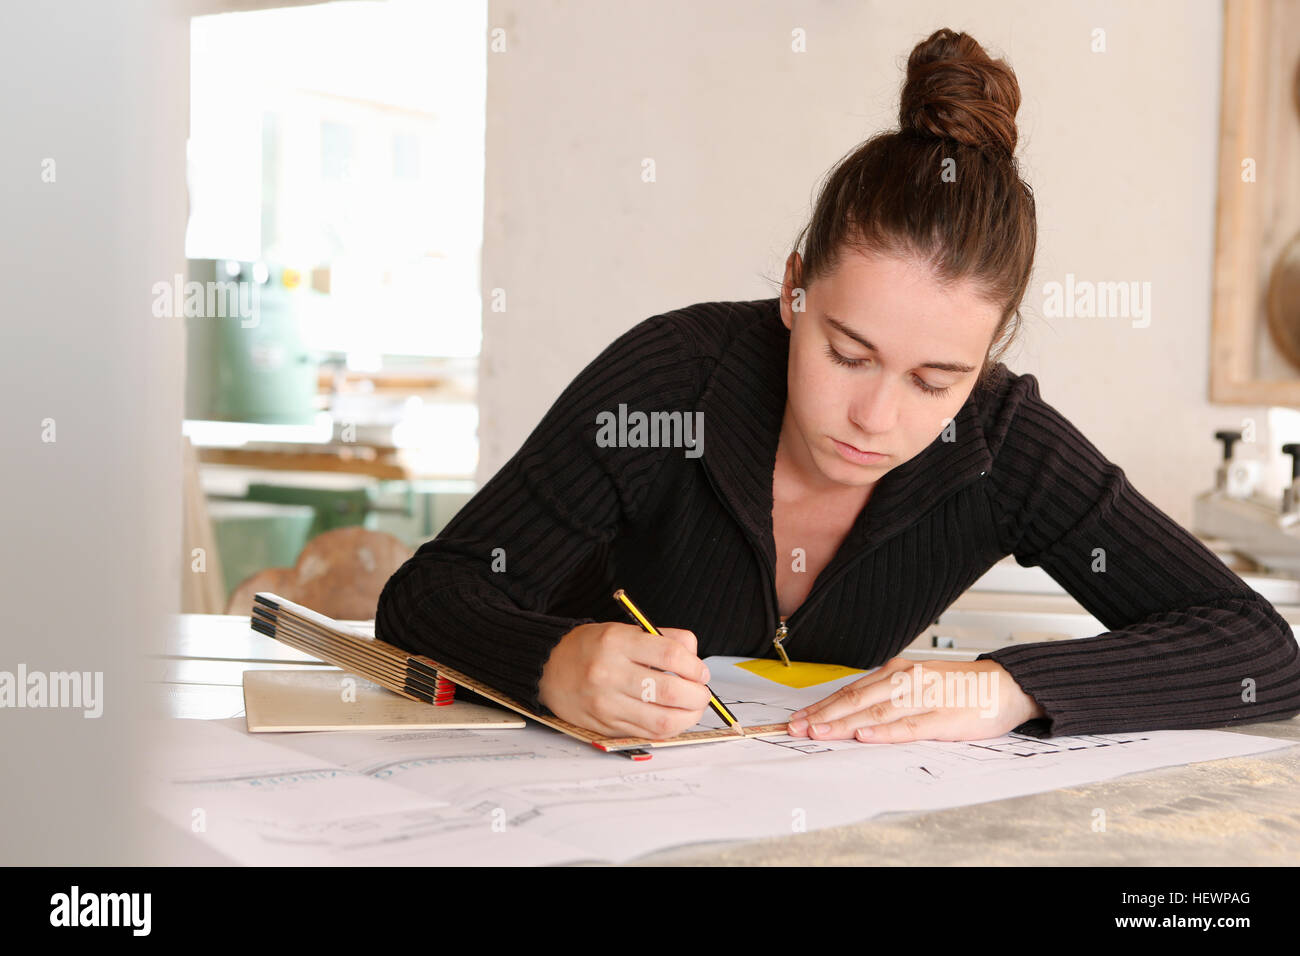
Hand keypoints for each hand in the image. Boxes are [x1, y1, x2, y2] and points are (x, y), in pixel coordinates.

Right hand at [537, 621, 711, 739]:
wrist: (547, 668)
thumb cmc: (591, 648)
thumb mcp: (624, 630)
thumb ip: (663, 639)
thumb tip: (695, 659)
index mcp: (616, 642)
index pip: (670, 655)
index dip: (695, 666)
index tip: (701, 672)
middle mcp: (609, 673)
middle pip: (670, 691)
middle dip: (697, 696)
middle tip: (702, 693)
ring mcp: (606, 703)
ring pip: (661, 719)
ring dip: (688, 717)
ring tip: (693, 708)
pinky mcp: (605, 725)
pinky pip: (647, 733)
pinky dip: (668, 728)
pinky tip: (674, 718)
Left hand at [785, 657, 1046, 743]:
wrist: (1005, 685)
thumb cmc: (960, 689)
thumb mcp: (917, 685)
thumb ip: (888, 695)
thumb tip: (851, 711)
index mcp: (897, 672)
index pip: (851, 690)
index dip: (822, 705)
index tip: (799, 718)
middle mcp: (906, 680)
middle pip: (856, 699)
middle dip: (823, 715)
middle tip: (797, 727)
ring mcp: (923, 698)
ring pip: (875, 711)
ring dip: (843, 723)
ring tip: (819, 732)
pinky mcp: (942, 717)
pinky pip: (908, 725)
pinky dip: (883, 731)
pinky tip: (864, 735)